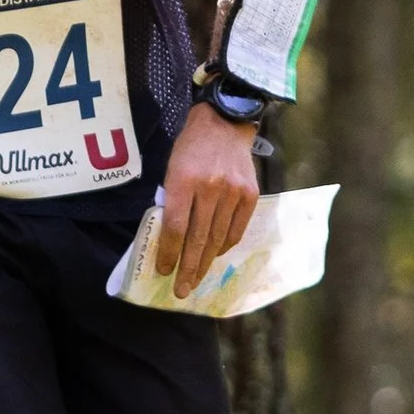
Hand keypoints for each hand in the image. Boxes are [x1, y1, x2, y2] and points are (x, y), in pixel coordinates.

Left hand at [155, 106, 259, 290]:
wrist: (224, 123)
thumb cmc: (190, 148)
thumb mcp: (171, 168)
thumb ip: (172, 200)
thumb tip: (171, 239)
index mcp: (183, 180)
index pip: (175, 226)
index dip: (168, 252)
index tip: (163, 271)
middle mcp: (210, 188)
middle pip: (197, 238)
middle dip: (188, 268)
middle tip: (181, 290)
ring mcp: (232, 192)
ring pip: (217, 237)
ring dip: (205, 262)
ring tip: (196, 280)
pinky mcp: (250, 194)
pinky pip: (236, 229)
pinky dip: (225, 246)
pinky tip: (215, 255)